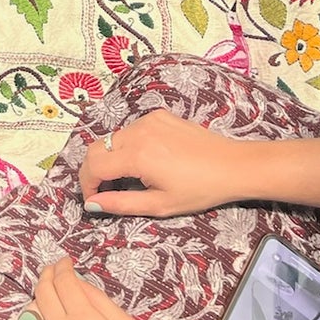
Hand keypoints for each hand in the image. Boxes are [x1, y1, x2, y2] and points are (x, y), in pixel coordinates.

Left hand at [21, 257, 177, 319]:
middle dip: (47, 277)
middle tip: (55, 273)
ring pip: (30, 317)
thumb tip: (79, 283)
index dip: (62, 267)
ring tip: (49, 300)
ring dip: (37, 301)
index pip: (62, 282)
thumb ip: (100, 301)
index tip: (66, 264)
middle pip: (42, 293)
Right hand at [78, 110, 251, 218]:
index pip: (93, 165)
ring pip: (113, 138)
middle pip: (97, 148)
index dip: (86, 184)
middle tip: (105, 190)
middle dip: (94, 170)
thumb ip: (121, 203)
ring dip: (111, 157)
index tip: (92, 199)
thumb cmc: (199, 190)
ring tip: (128, 177)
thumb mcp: (160, 204)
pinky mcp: (159, 115)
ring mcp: (148, 120)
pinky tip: (148, 159)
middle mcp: (138, 132)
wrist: (233, 166)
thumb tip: (92, 204)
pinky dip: (129, 145)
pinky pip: (132, 129)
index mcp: (137, 156)